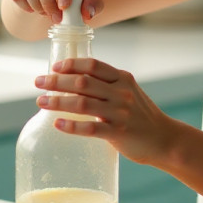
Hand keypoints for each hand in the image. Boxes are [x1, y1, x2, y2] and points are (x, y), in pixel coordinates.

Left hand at [34, 58, 176, 165]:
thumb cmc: (141, 116)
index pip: (94, 65)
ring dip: (58, 101)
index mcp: (123, 78)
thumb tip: (75, 81)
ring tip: (40, 102)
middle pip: (83, 82)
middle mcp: (121, 92)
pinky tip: (57, 124)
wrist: (164, 139)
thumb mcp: (129, 92)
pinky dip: (71, 126)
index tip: (55, 66)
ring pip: (83, 103)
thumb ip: (107, 85)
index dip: (72, 64)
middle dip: (57, 81)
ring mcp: (120, 112)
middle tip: (38, 82)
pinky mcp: (118, 133)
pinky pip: (90, 128)